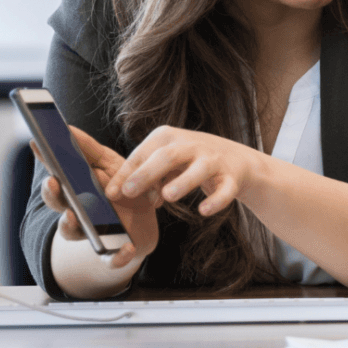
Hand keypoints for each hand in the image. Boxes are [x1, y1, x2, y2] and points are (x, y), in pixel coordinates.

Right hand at [31, 126, 160, 268]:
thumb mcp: (109, 164)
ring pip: (73, 233)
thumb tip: (68, 128)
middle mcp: (77, 212)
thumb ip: (89, 150)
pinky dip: (118, 257)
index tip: (37, 143)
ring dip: (70, 225)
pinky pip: (112, 259)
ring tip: (72, 216)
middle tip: (53, 182)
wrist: (144, 222)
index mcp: (76, 190)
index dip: (45, 161)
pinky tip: (127, 249)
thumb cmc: (121, 188)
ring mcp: (92, 233)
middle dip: (53, 194)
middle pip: (57, 204)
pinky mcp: (113, 252)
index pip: (55, 175)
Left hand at [105, 126, 261, 216]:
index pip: (144, 153)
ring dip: (183, 182)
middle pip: (168, 156)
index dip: (127, 173)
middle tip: (130, 192)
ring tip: (167, 197)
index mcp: (169, 137)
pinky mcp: (231, 178)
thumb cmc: (189, 160)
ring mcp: (213, 160)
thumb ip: (143, 174)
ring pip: (200, 169)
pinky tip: (203, 210)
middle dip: (148, 173)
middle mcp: (192, 145)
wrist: (236, 159)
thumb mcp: (165, 160)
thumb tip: (117, 193)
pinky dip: (215, 200)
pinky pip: (225, 190)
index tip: (111, 193)